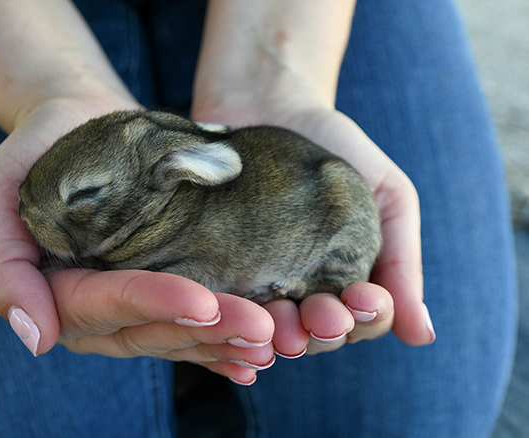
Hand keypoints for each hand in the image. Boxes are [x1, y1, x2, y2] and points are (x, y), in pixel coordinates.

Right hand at [0, 97, 274, 383]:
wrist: (78, 125)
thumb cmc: (37, 150)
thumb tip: (36, 339)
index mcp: (52, 293)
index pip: (105, 306)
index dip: (154, 305)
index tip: (204, 303)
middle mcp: (94, 312)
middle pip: (150, 330)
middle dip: (206, 332)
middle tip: (263, 328)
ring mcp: (130, 307)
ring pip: (177, 336)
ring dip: (225, 343)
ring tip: (274, 340)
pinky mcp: (160, 292)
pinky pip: (190, 328)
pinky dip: (222, 344)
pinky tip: (258, 357)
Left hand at [192, 97, 435, 356]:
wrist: (268, 99)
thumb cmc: (337, 145)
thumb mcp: (386, 193)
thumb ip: (401, 258)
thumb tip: (423, 336)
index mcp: (345, 280)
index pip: (361, 322)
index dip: (366, 318)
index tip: (363, 298)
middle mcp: (301, 290)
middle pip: (314, 335)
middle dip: (321, 331)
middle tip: (318, 316)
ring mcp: (256, 281)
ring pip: (268, 329)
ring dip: (277, 334)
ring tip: (278, 324)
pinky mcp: (215, 269)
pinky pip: (223, 304)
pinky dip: (232, 316)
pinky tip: (235, 313)